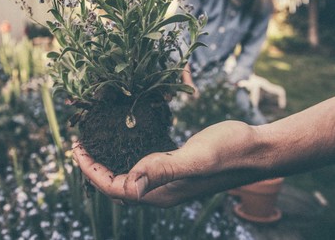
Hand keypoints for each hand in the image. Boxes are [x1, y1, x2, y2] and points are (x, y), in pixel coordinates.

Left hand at [72, 121, 257, 207]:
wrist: (257, 149)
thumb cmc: (231, 152)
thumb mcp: (197, 158)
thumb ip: (164, 170)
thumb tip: (130, 186)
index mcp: (161, 193)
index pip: (114, 188)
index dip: (91, 171)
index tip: (76, 147)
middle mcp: (162, 191)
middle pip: (117, 185)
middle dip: (94, 168)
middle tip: (80, 143)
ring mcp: (170, 180)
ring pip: (129, 176)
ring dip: (109, 162)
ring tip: (95, 142)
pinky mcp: (178, 167)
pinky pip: (144, 166)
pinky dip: (127, 155)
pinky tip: (125, 140)